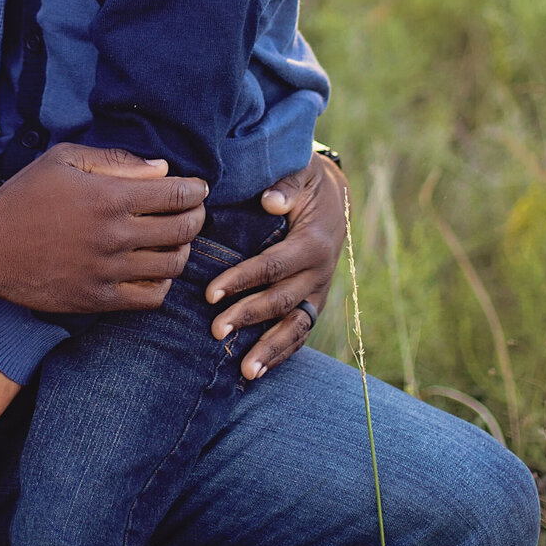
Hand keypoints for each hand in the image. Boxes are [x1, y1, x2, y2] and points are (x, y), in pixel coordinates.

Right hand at [0, 144, 206, 314]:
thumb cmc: (25, 196)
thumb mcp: (64, 160)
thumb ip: (116, 161)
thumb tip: (162, 169)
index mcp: (108, 197)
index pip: (177, 195)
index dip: (196, 190)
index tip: (197, 188)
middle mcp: (114, 236)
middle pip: (182, 230)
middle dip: (196, 217)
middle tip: (193, 211)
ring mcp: (108, 272)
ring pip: (172, 265)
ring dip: (182, 250)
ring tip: (175, 239)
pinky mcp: (98, 300)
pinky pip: (151, 298)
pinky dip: (162, 283)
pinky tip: (154, 269)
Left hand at [205, 150, 347, 381]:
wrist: (335, 197)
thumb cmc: (306, 181)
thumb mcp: (301, 173)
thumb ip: (286, 186)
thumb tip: (270, 200)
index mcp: (312, 242)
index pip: (273, 266)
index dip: (242, 280)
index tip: (210, 294)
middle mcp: (319, 273)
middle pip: (281, 301)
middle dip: (248, 317)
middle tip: (216, 331)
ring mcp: (318, 291)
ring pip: (295, 326)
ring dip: (270, 350)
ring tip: (245, 372)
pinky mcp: (314, 303)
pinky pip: (300, 332)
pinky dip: (282, 353)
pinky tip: (259, 371)